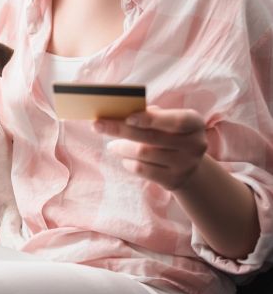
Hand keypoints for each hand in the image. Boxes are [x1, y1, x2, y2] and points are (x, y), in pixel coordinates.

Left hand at [93, 106, 207, 190]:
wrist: (188, 165)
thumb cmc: (170, 134)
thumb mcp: (168, 121)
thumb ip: (150, 115)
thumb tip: (120, 113)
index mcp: (194, 123)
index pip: (175, 120)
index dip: (150, 119)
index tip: (126, 117)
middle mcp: (194, 144)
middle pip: (152, 137)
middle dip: (121, 130)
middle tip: (98, 125)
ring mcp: (186, 165)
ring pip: (144, 154)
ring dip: (121, 148)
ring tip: (112, 145)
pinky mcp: (174, 180)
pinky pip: (143, 170)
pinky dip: (129, 163)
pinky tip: (125, 159)